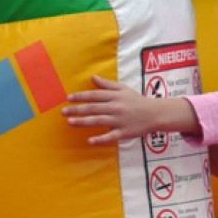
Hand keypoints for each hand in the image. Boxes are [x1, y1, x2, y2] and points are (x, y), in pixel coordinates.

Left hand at [62, 75, 201, 144]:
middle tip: (63, 111)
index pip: (94, 95)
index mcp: (115, 96)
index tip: (68, 98)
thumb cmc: (137, 100)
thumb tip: (92, 77)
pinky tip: (90, 140)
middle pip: (93, 108)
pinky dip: (100, 139)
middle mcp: (116, 107)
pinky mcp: (124, 132)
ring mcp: (120, 121)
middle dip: (77, 109)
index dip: (81, 96)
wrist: (155, 114)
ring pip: (98, 121)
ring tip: (70, 122)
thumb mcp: (123, 89)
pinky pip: (111, 137)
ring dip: (83, 121)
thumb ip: (107, 84)